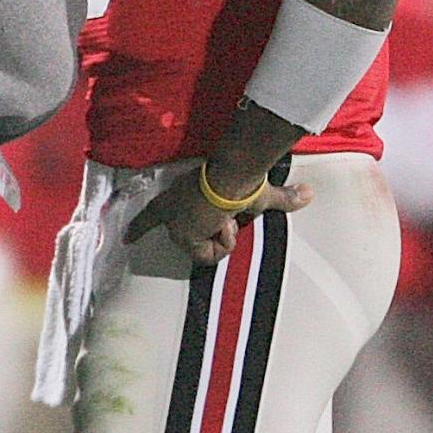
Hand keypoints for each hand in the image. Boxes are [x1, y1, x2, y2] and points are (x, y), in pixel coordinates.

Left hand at [125, 168, 312, 265]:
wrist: (232, 177)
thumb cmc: (239, 179)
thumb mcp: (255, 192)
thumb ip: (280, 198)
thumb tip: (308, 195)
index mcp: (175, 199)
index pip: (151, 216)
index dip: (138, 228)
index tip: (125, 239)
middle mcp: (170, 212)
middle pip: (193, 241)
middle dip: (217, 233)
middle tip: (226, 215)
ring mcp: (176, 225)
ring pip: (204, 250)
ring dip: (222, 237)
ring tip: (225, 216)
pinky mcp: (185, 235)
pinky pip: (209, 255)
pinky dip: (222, 243)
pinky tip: (223, 224)